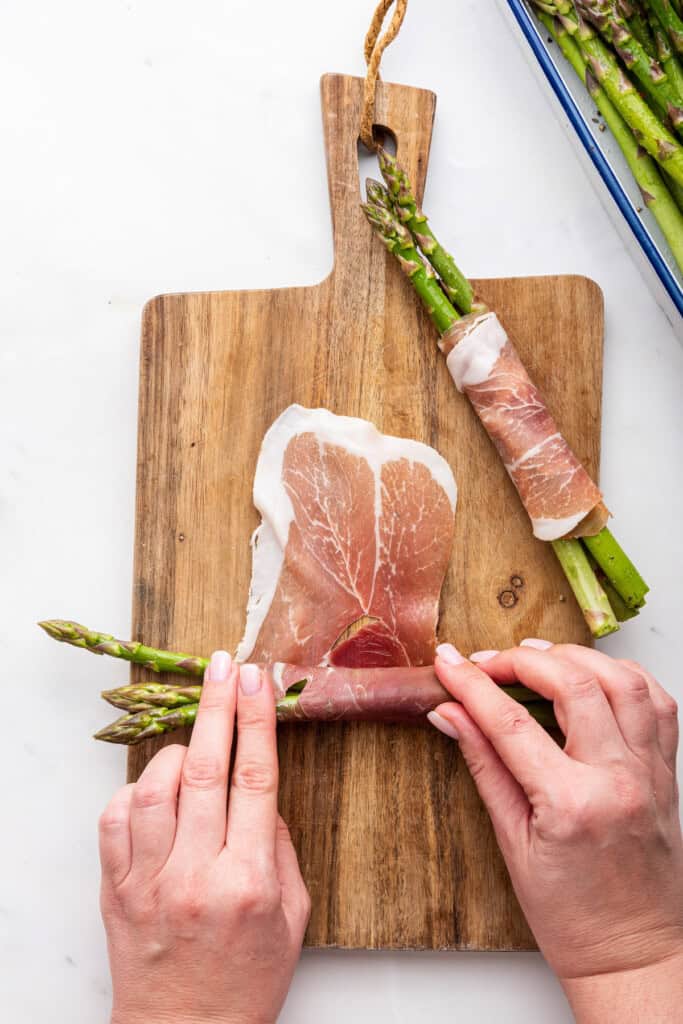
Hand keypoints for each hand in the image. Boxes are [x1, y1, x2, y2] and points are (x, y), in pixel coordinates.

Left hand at [99, 652, 309, 1023]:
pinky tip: (157, 792)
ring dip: (178, 751)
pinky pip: (114, 819)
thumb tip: (260, 793)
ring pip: (155, 786)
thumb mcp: (294, 917)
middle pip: (206, 769)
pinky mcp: (114, 888)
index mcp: (248, 880)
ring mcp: (148, 880)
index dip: (256, 720)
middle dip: (216, 706)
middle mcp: (195, 874)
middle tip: (222, 664)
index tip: (256, 679)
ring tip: (197, 743)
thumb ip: (280, 847)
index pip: (255, 778)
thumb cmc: (247, 981)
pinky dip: (136, 791)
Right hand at [429, 641, 682, 1020]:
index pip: (510, 722)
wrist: (633, 953)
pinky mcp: (666, 771)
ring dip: (575, 657)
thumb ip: (484, 767)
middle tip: (487, 662)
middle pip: (572, 684)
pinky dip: (623, 676)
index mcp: (572, 804)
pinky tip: (592, 676)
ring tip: (537, 658)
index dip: (472, 684)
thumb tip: (450, 716)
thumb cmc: (573, 916)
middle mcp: (618, 779)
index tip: (447, 664)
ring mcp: (649, 772)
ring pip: (623, 681)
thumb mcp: (512, 843)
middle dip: (521, 660)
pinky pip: (657, 703)